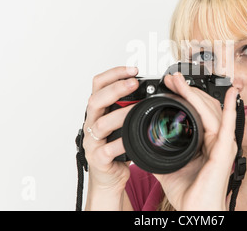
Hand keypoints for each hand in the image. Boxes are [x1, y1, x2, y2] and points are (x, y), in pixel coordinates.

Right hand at [83, 66, 138, 193]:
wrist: (109, 177)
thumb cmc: (117, 148)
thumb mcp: (123, 123)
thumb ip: (131, 107)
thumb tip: (155, 91)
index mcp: (98, 111)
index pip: (98, 85)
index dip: (114, 74)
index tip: (132, 69)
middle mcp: (91, 123)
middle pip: (95, 100)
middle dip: (115, 89)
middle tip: (134, 83)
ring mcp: (92, 142)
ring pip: (100, 124)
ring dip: (119, 114)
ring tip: (136, 110)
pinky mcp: (98, 159)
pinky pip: (106, 150)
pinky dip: (119, 143)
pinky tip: (130, 139)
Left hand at [154, 72, 238, 210]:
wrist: (196, 212)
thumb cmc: (188, 194)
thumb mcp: (167, 165)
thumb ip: (160, 150)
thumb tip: (145, 140)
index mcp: (205, 142)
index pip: (197, 112)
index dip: (185, 96)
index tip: (171, 85)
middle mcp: (217, 140)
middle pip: (205, 107)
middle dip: (188, 90)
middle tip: (172, 78)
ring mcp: (222, 144)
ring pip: (211, 111)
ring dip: (196, 93)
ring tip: (181, 81)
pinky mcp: (224, 150)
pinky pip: (228, 124)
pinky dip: (230, 107)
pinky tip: (231, 92)